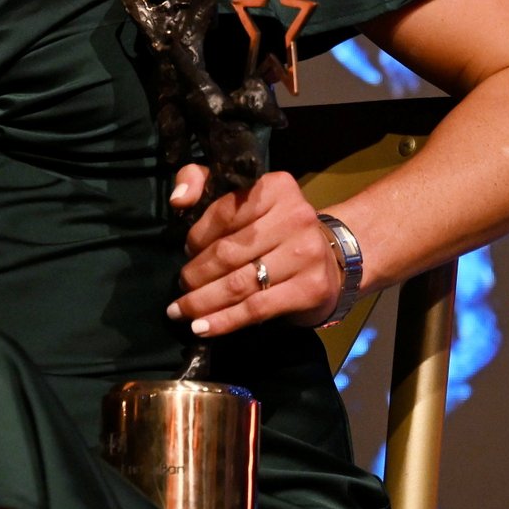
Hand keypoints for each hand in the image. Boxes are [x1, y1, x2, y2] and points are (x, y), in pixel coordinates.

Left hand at [166, 167, 340, 336]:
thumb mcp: (240, 195)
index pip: (224, 212)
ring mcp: (306, 254)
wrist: (331, 260)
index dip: (197, 236)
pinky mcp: (311, 289)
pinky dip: (224, 321)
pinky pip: (256, 309)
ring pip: (238, 283)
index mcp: (276, 187)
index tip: (186, 251)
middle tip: (181, 285)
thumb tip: (178, 200)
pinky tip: (202, 328)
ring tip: (181, 310)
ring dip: (202, 301)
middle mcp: (296, 217)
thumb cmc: (274, 227)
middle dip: (196, 273)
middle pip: (229, 251)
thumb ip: (200, 180)